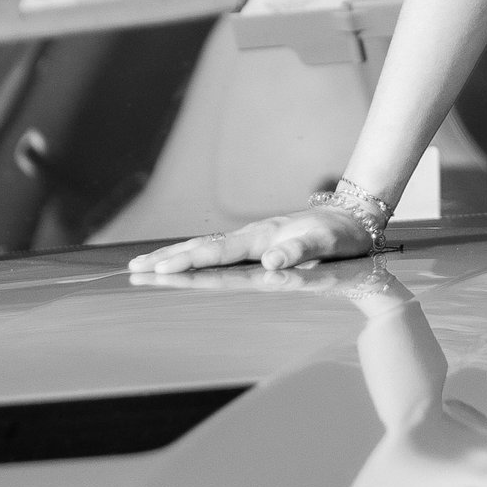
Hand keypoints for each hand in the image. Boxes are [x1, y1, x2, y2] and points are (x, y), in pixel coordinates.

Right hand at [130, 202, 379, 280]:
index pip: (215, 253)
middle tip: (132, 269)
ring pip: (204, 246)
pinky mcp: (257, 241)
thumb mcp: (326, 244)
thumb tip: (269, 261)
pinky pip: (216, 248)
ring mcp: (251, 238)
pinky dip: (193, 253)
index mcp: (260, 238)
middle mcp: (250, 236)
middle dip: (166, 259)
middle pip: (199, 247)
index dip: (186, 263)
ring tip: (145, 264)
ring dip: (174, 255)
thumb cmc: (341, 235)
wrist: (354, 216)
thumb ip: (298, 252)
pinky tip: (183, 259)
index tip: (159, 270)